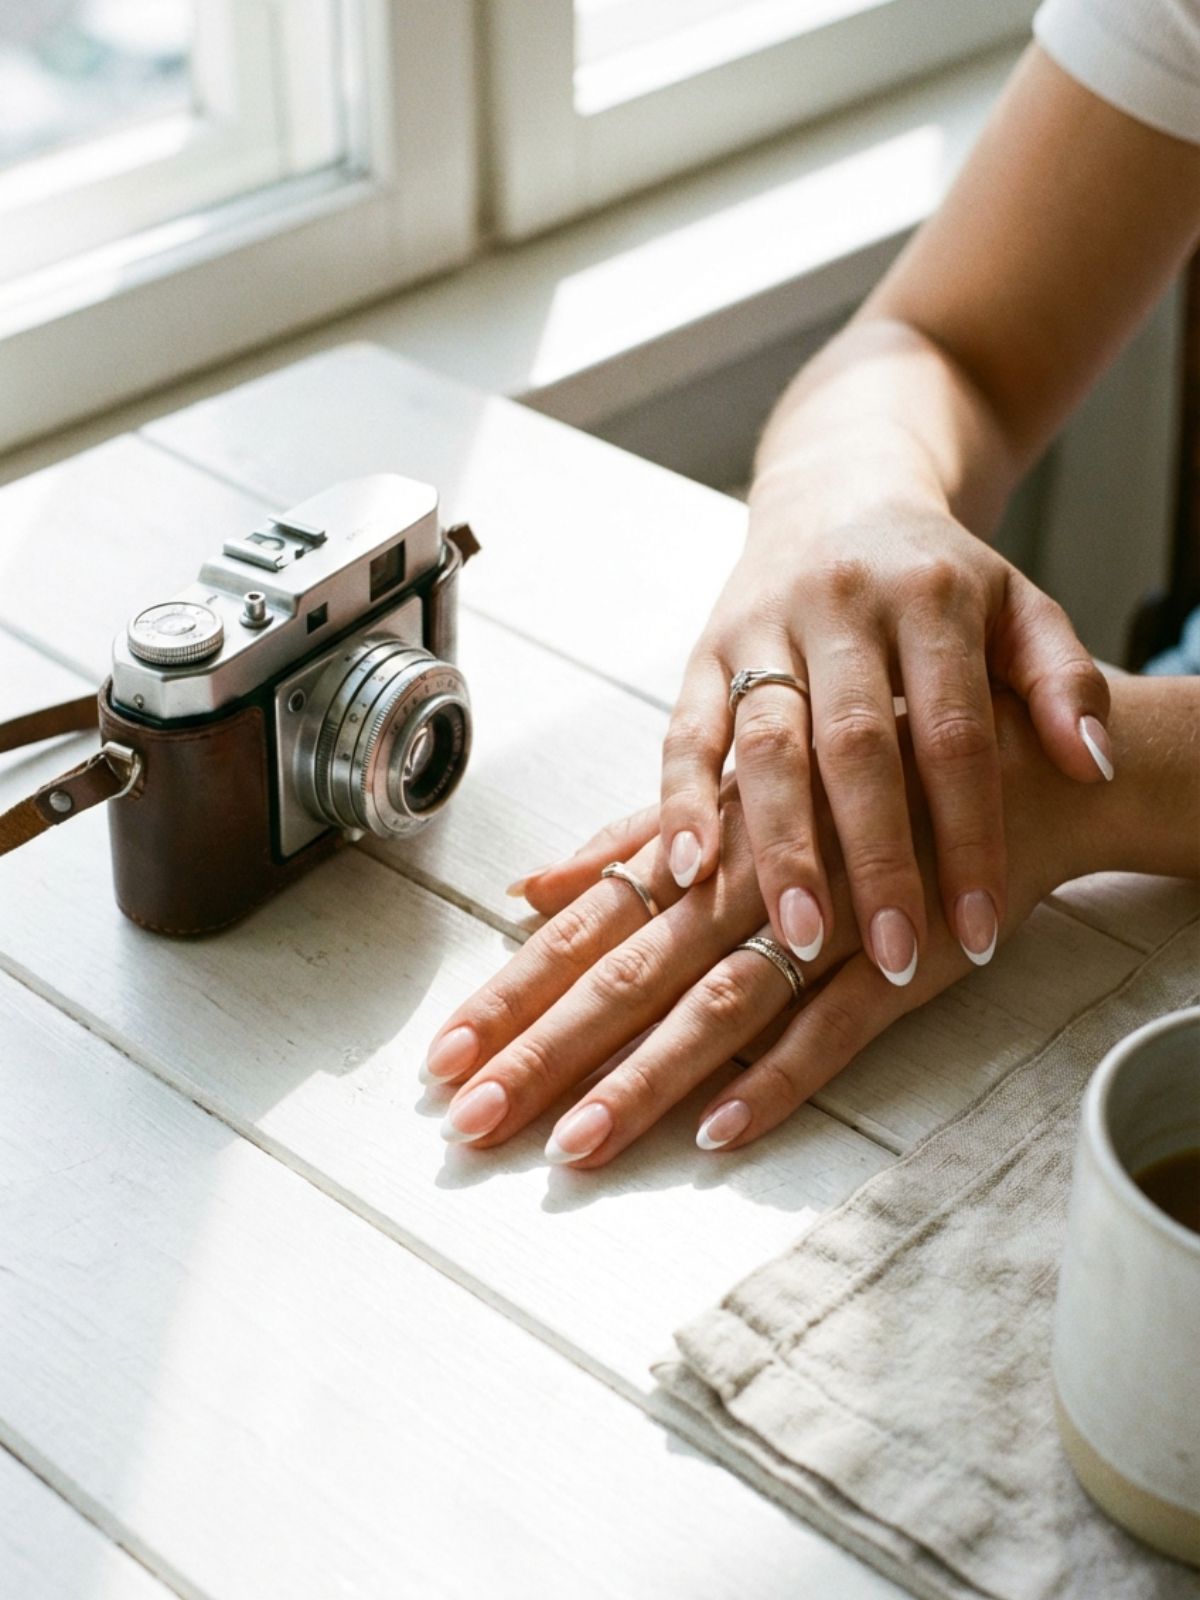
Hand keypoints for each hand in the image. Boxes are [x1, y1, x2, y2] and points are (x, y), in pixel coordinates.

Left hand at [423, 693, 1093, 1166]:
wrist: (1010, 764)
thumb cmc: (854, 779)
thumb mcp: (732, 803)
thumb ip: (631, 845)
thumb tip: (526, 883)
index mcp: (700, 851)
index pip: (584, 932)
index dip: (510, 993)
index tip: (440, 1057)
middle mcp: (746, 886)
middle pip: (627, 976)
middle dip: (543, 1050)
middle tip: (469, 1122)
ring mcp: (823, 927)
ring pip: (716, 1008)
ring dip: (643, 1080)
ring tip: (571, 1146)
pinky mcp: (900, 965)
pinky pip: (834, 1029)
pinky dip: (779, 1078)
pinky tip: (719, 1136)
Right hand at [660, 477, 1111, 995]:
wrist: (838, 496)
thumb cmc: (938, 580)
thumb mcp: (1018, 606)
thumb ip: (1062, 678)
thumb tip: (1094, 766)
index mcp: (931, 595)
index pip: (952, 734)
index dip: (969, 835)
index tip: (980, 932)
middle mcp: (842, 605)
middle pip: (856, 746)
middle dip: (875, 859)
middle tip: (893, 956)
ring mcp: (764, 626)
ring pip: (767, 744)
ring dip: (780, 847)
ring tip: (797, 940)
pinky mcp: (705, 648)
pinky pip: (685, 730)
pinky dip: (681, 800)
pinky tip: (688, 870)